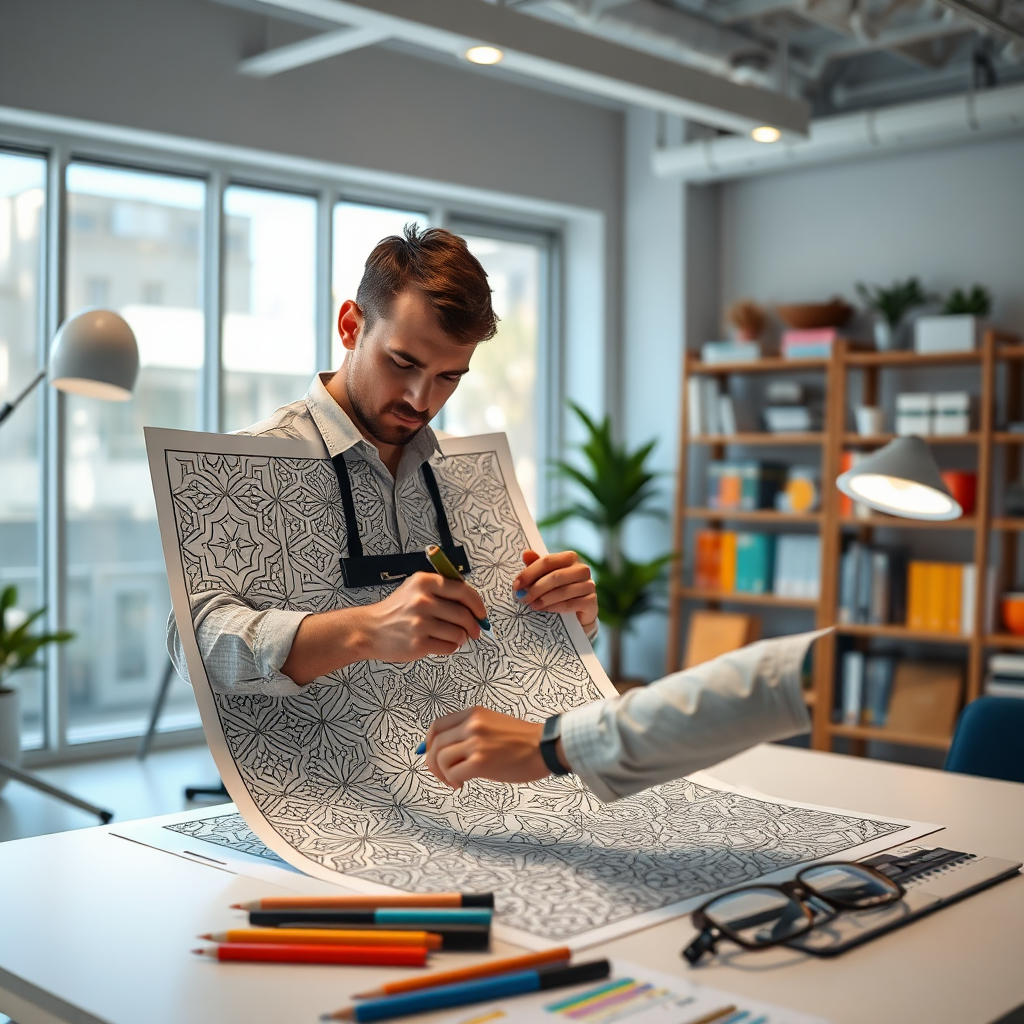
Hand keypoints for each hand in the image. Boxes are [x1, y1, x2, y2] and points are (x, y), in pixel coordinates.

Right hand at [362, 572, 486, 660]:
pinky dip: (451, 647)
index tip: (482, 613)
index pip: (463, 590)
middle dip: (473, 625)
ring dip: (461, 638)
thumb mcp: (415, 589)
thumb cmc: (396, 611)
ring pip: (459, 633)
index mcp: (424, 582)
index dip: (477, 604)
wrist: (369, 630)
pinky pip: (449, 647)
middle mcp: (422, 600)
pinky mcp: (418, 643)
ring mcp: (420, 623)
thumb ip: (442, 590)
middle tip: (475, 631)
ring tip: (453, 637)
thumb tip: (474, 604)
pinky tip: (441, 643)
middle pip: (463, 614)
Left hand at [425, 706, 565, 787]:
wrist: (546, 747)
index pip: (437, 726)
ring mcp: (476, 742)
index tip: (430, 755)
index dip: (429, 743)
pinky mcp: (481, 761)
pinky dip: (453, 780)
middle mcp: (471, 724)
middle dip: (433, 763)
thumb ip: (469, 732)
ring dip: (444, 774)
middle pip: (435, 743)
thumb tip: (443, 749)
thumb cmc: (523, 740)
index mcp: (473, 713)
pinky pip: (453, 772)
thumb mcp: (492, 724)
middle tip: (444, 775)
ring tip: (456, 780)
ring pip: (441, 758)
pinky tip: (462, 784)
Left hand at [513, 550, 597, 633]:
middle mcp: (582, 569)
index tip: (516, 584)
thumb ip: (537, 565)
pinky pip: (571, 603)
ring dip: (544, 599)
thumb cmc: (559, 590)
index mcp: (570, 558)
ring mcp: (589, 585)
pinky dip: (555, 607)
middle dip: (535, 588)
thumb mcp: (546, 576)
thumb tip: (525, 553)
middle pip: (555, 576)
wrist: (577, 613)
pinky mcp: (591, 601)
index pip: (547, 561)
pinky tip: (545, 610)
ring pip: (563, 590)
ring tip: (531, 605)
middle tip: (522, 597)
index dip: (530, 572)